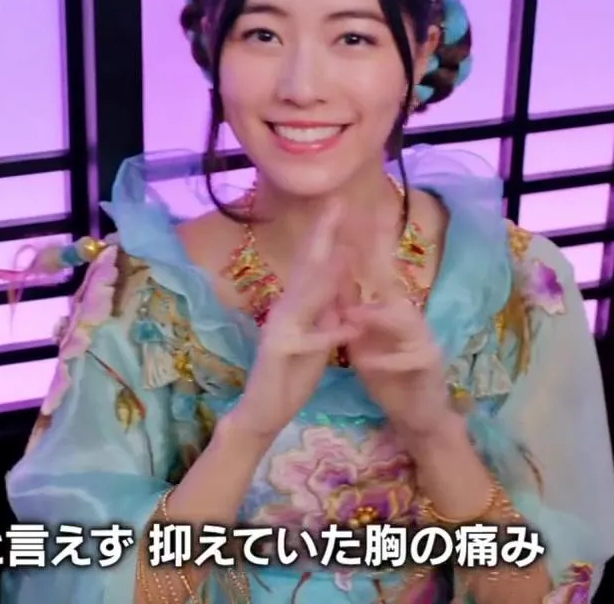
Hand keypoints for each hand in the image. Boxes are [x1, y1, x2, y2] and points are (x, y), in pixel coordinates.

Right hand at [227, 200, 358, 440]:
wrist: (262, 410)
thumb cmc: (291, 374)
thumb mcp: (318, 337)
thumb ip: (327, 309)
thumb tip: (341, 280)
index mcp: (295, 304)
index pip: (312, 262)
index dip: (326, 233)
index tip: (342, 205)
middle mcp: (284, 309)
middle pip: (306, 267)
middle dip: (322, 235)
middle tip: (338, 203)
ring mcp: (280, 329)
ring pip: (306, 297)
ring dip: (327, 274)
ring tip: (346, 250)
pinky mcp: (281, 354)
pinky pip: (310, 341)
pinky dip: (331, 334)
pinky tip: (350, 328)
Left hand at [341, 206, 455, 440]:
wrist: (416, 412)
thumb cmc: (387, 370)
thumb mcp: (360, 335)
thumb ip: (348, 304)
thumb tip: (330, 269)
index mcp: (387, 306)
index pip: (374, 266)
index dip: (363, 238)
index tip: (349, 210)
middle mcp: (407, 315)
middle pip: (393, 280)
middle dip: (378, 255)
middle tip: (355, 237)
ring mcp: (422, 338)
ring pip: (405, 318)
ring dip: (376, 317)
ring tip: (352, 317)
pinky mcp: (428, 366)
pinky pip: (409, 358)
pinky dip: (388, 360)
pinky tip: (371, 364)